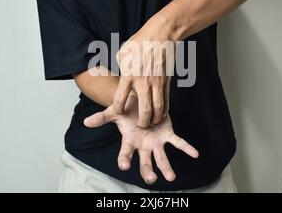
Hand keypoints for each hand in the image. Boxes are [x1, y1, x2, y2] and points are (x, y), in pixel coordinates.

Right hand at [84, 94, 198, 183]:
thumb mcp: (114, 112)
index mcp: (130, 141)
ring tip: (171, 177)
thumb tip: (86, 122)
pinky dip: (187, 148)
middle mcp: (143, 146)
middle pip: (145, 162)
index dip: (125, 160)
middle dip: (148, 172)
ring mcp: (156, 142)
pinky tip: (195, 154)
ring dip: (167, 168)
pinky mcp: (167, 135)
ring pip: (161, 158)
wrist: (140, 101)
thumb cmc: (127, 110)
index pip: (125, 154)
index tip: (124, 167)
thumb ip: (102, 118)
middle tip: (151, 179)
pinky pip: (178, 143)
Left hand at [114, 14, 175, 127]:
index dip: (118, 110)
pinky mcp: (167, 81)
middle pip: (143, 110)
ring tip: (151, 123)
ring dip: (154, 120)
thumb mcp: (122, 54)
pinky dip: (164, 111)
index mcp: (128, 75)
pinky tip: (161, 115)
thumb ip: (120, 69)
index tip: (119, 111)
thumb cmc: (139, 42)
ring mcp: (157, 82)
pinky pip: (166, 101)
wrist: (160, 34)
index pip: (120, 100)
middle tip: (140, 126)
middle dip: (142, 123)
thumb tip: (120, 77)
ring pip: (157, 109)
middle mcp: (143, 81)